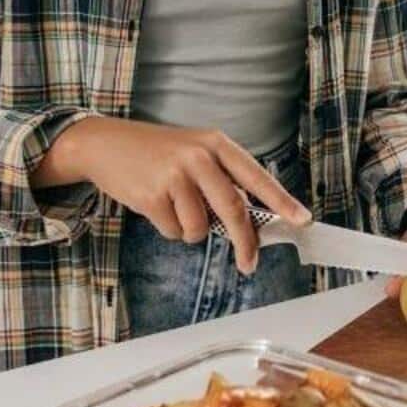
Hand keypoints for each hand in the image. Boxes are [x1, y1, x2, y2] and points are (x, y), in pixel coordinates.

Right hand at [37, 117, 309, 274]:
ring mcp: (175, 175)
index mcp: (216, 144)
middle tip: (249, 262)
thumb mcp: (195, 152)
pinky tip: (155, 205)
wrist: (104, 144)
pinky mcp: (152, 196)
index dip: (282, 201)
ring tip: (174, 207)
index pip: (257, 176)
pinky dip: (169, 228)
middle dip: (245, 241)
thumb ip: (222, 180)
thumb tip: (251, 221)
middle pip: (233, 209)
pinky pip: (174, 231)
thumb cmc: (157, 153)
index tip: (302, 220)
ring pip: (201, 227)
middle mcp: (198, 157)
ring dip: (191, 230)